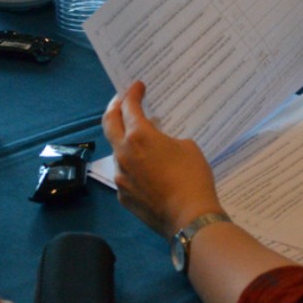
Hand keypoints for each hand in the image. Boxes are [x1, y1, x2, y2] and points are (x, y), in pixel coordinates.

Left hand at [102, 81, 223, 238]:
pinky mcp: (123, 196)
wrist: (189, 217)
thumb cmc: (192, 176)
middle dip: (115, 107)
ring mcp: (120, 176)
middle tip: (121, 100)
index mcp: (139, 137)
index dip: (132, 93)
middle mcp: (123, 153)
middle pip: (109, 123)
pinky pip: (124, 174)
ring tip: (138, 138)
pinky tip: (146, 170)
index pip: (129, 107)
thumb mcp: (187, 147)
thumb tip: (159, 145)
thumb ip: (166, 140)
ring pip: (117, 151)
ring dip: (124, 140)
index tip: (137, 86)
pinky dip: (132, 166)